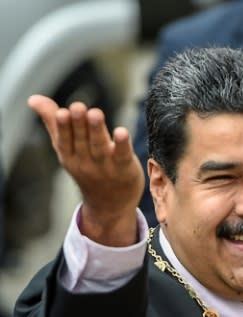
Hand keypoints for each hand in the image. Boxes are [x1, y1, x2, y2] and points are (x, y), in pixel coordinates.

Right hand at [28, 95, 143, 245]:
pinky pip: (123, 155)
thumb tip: (33, 99)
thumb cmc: (87, 170)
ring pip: (100, 146)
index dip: (63, 126)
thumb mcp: (66, 150)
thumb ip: (54, 123)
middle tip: (78, 107)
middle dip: (79, 124)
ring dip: (97, 130)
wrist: (110, 206)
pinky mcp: (125, 168)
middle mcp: (85, 161)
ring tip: (95, 113)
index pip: (64, 140)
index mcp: (69, 155)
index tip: (62, 111)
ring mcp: (105, 166)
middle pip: (82, 141)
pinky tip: (122, 132)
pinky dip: (122, 144)